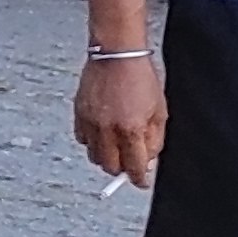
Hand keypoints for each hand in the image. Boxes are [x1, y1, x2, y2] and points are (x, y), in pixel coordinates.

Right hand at [75, 51, 163, 186]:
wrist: (116, 55)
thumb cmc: (141, 78)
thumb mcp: (159, 111)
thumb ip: (154, 139)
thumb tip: (148, 159)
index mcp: (131, 129)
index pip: (134, 167)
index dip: (139, 178)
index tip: (140, 181)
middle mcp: (108, 129)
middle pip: (110, 167)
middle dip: (121, 169)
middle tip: (129, 164)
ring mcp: (90, 122)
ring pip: (94, 156)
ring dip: (106, 156)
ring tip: (115, 146)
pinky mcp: (79, 114)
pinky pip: (82, 140)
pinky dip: (92, 142)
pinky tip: (102, 133)